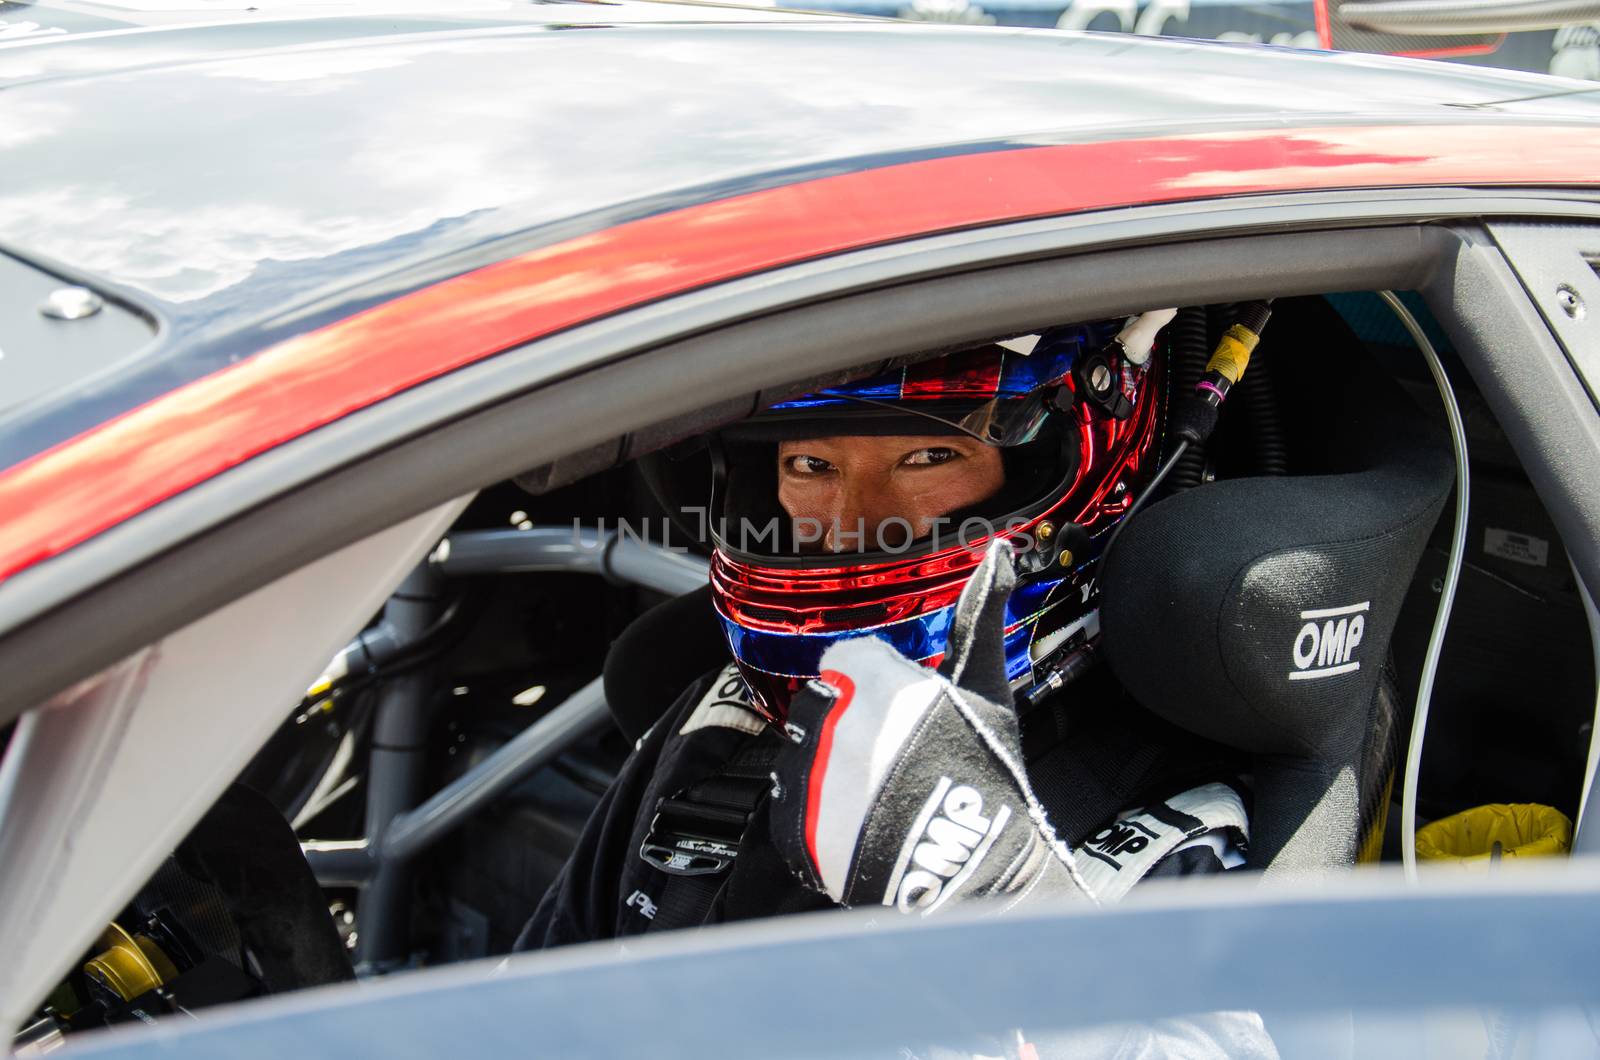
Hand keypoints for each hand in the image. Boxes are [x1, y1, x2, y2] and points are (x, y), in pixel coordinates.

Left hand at [768, 541, 1096, 914]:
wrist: (975, 873)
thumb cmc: (986, 778)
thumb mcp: (985, 690)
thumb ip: (979, 617)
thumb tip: (997, 554)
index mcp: (877, 680)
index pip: (846, 662)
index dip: (874, 690)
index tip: (900, 719)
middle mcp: (838, 721)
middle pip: (820, 706)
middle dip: (849, 730)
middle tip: (893, 764)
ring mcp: (813, 775)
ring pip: (800, 753)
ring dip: (827, 771)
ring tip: (877, 799)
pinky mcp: (795, 826)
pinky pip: (787, 805)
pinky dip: (814, 817)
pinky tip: (856, 825)